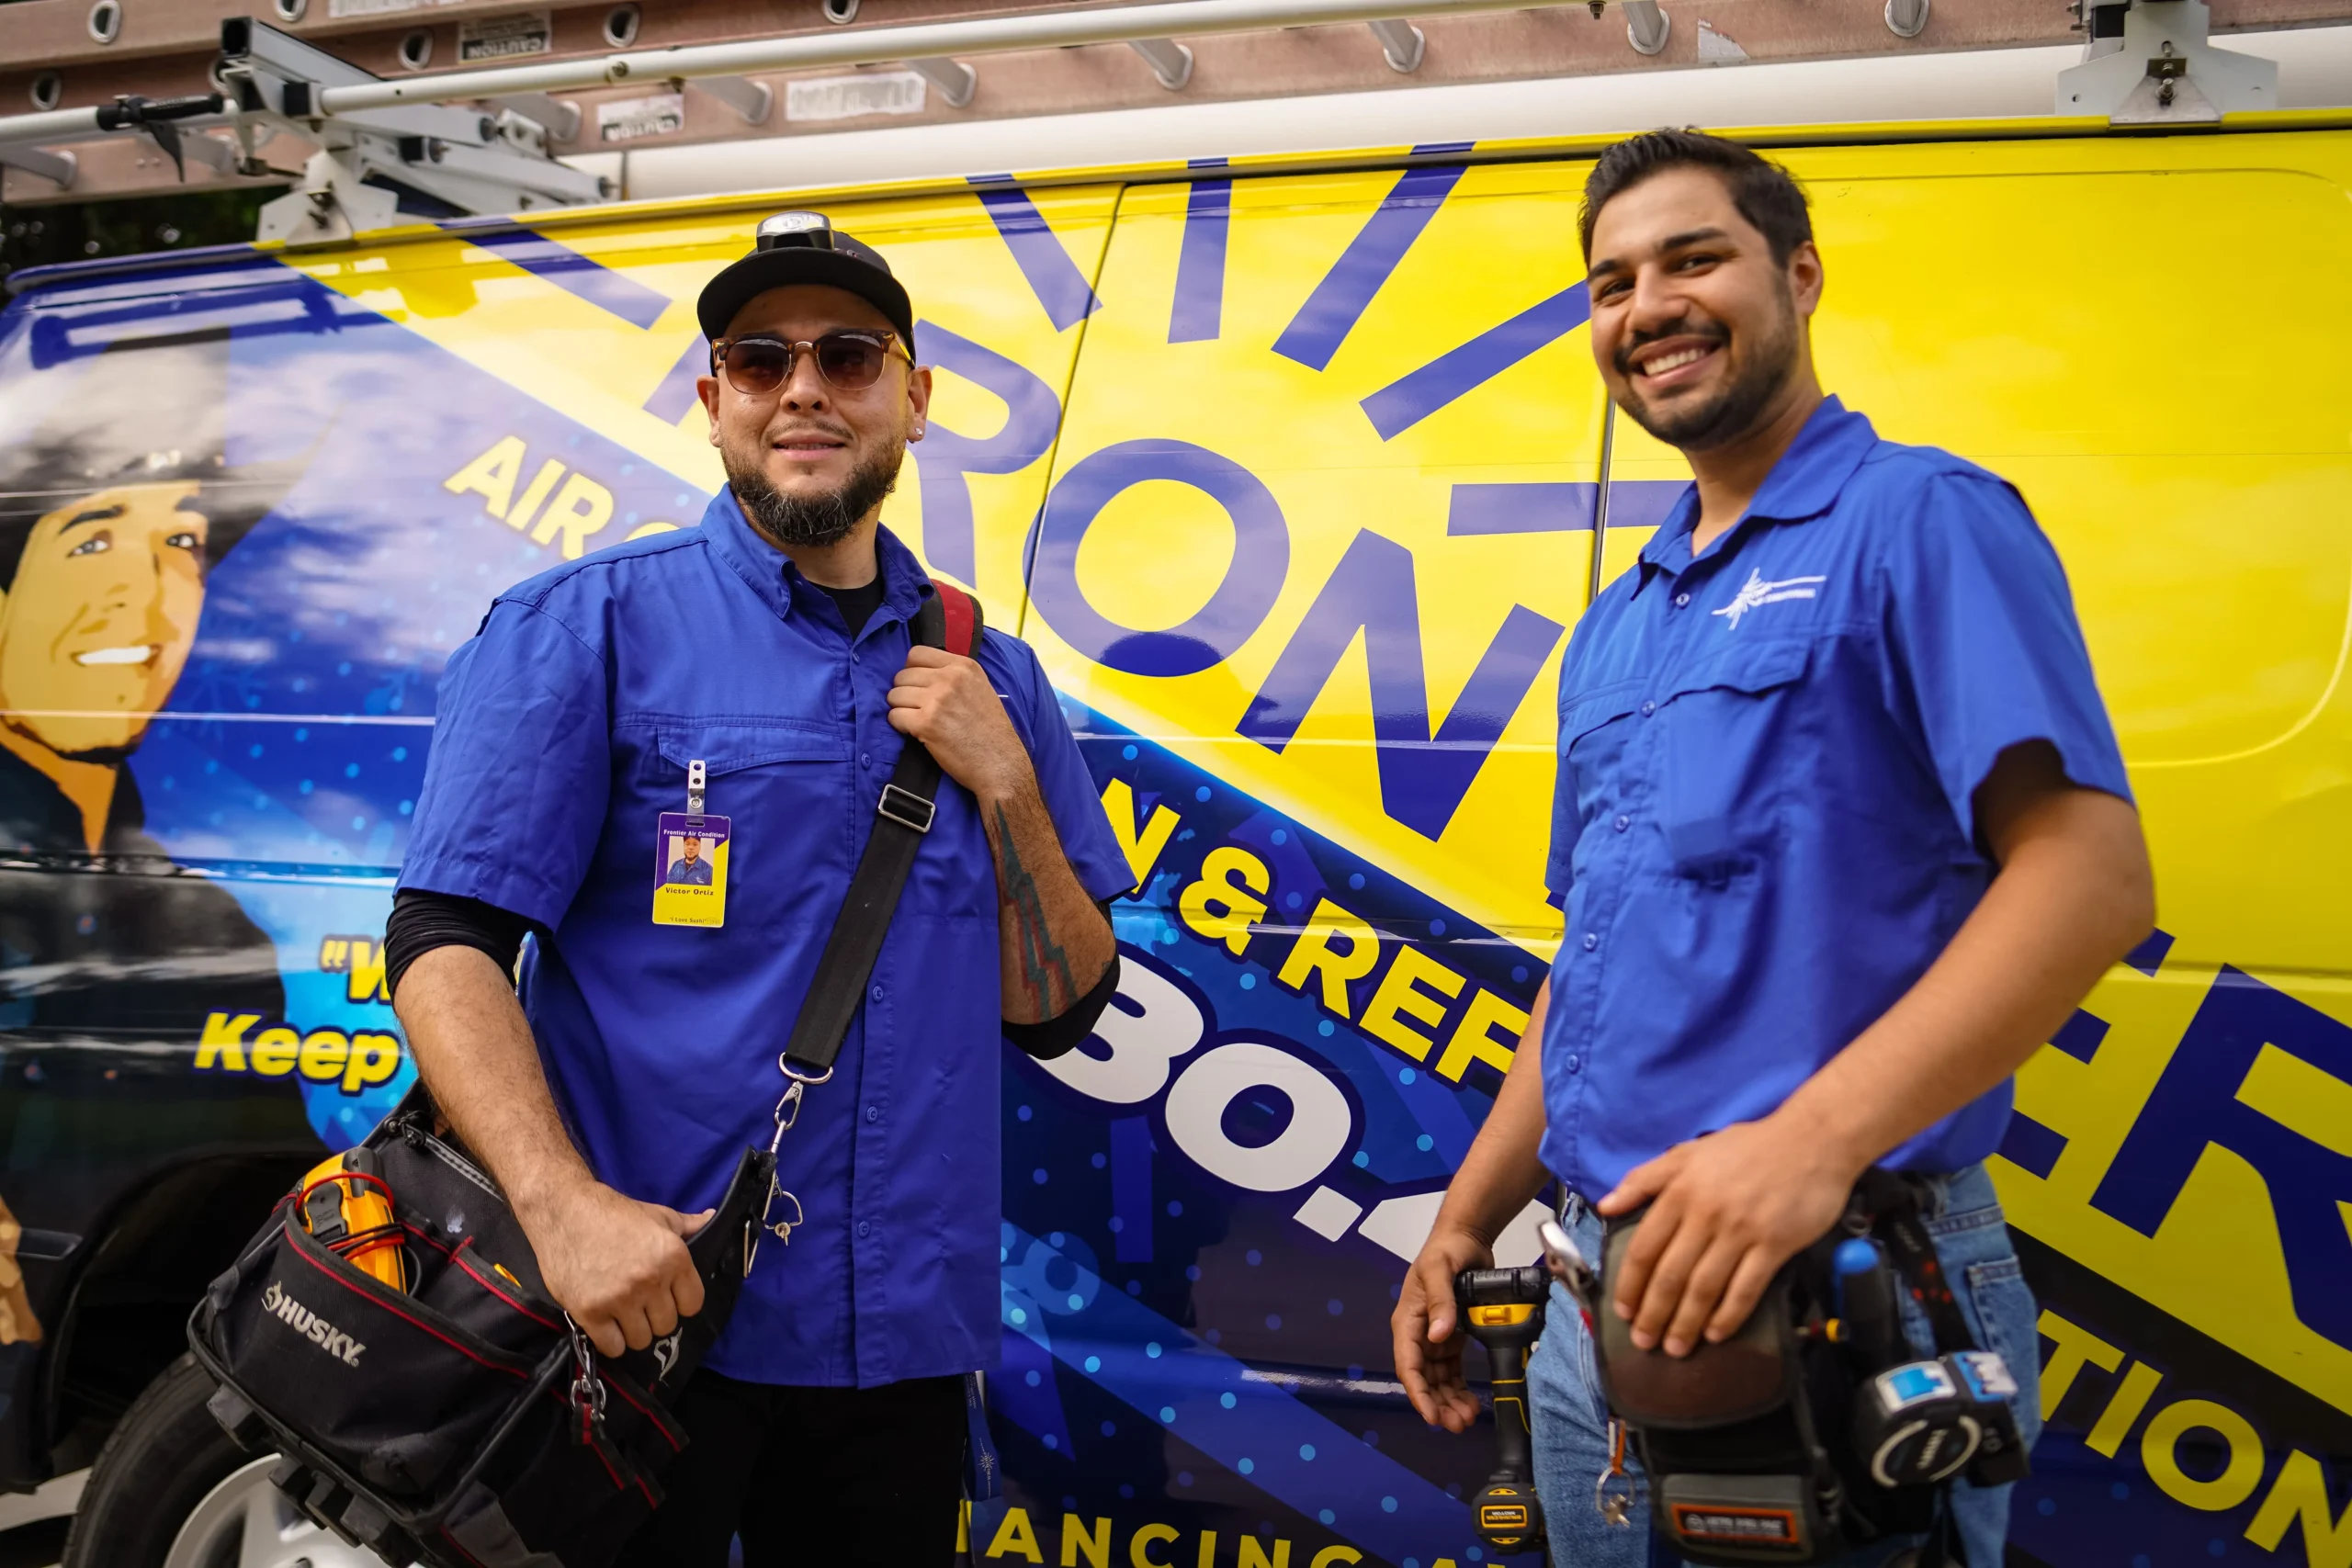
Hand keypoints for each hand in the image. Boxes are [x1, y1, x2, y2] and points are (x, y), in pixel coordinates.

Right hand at [516, 1177, 712, 1357]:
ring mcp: (619, 1298)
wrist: (564, 1210)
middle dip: (654, 1316)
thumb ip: (688, 1225)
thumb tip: (713, 1216)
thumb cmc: (614, 1213)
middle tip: (640, 1303)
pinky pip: (612, 1347)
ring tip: (622, 1313)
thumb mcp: (658, 1214)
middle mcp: (650, 1280)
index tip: (667, 1297)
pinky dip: (611, 1340)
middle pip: (666, 1325)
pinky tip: (606, 1324)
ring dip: (632, 1330)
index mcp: (673, 1257)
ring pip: (641, 1339)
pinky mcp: (590, 1312)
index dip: (680, 1302)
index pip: (693, 1304)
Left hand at [887, 646, 1029, 799]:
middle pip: (902, 675)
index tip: (918, 685)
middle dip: (904, 692)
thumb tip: (921, 672)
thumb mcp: (980, 688)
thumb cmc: (991, 731)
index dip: (911, 670)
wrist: (1000, 763)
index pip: (916, 653)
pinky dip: (899, 725)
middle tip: (917, 708)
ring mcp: (937, 700)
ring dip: (900, 709)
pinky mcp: (926, 723)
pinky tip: (915, 732)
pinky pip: (894, 716)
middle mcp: (950, 678)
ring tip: (917, 720)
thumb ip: (954, 675)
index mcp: (964, 666)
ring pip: (895, 695)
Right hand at [1392, 1225, 1492, 1432]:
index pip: (1408, 1365)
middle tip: (1456, 1424)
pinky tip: (1470, 1401)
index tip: (1431, 1416)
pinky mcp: (1453, 1336)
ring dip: (1450, 1400)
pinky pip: (1453, 1370)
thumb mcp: (1439, 1271)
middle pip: (1424, 1379)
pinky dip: (1460, 1387)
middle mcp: (1419, 1333)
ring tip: (1466, 1418)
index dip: (1418, 1394)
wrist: (1466, 1238)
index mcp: (1408, 1321)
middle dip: (1437, 1404)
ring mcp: (1435, 1337)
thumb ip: (1440, 1302)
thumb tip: (1439, 1336)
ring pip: (1439, 1379)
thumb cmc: (1446, 1250)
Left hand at [1596, 1112, 1864, 1356]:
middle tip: (1644, 1343)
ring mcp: (1741, 1232)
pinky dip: (1728, 1316)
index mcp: (1680, 1192)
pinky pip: (1746, 1289)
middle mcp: (1705, 1215)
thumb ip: (1644, 1179)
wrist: (1812, 1140)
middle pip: (1671, 1275)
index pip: (1644, 1248)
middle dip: (1653, 1314)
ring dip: (1686, 1323)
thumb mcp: (1687, 1152)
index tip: (1623, 1311)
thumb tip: (1605, 1206)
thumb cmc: (1747, 1147)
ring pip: (1704, 1288)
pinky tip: (1716, 1335)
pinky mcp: (1775, 1246)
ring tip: (1675, 1348)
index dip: (1630, 1285)